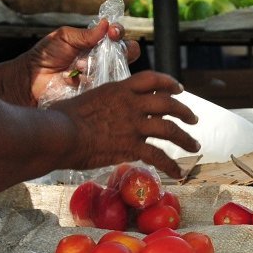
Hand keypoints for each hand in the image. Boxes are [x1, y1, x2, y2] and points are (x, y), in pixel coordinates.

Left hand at [23, 19, 139, 105]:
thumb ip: (85, 34)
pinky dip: (91, 80)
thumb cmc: (46, 55)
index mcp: (97, 43)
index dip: (119, 32)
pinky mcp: (97, 92)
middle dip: (123, 49)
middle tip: (109, 48)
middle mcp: (104, 59)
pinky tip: (77, 79)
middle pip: (129, 53)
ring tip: (81, 66)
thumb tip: (106, 24)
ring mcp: (102, 77)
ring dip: (102, 65)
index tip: (112, 32)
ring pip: (119, 69)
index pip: (118, 36)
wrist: (32, 79)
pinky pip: (105, 86)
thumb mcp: (64, 38)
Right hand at [53, 70, 200, 178]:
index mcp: (119, 89)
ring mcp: (134, 125)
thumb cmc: (60, 117)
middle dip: (184, 111)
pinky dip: (171, 165)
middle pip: (168, 104)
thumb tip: (97, 111)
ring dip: (185, 138)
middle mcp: (131, 104)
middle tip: (193, 119)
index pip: (151, 80)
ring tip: (194, 145)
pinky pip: (158, 156)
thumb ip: (100, 103)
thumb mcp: (85, 100)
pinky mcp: (131, 146)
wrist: (58, 134)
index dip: (168, 83)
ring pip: (170, 129)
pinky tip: (178, 173)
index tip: (178, 89)